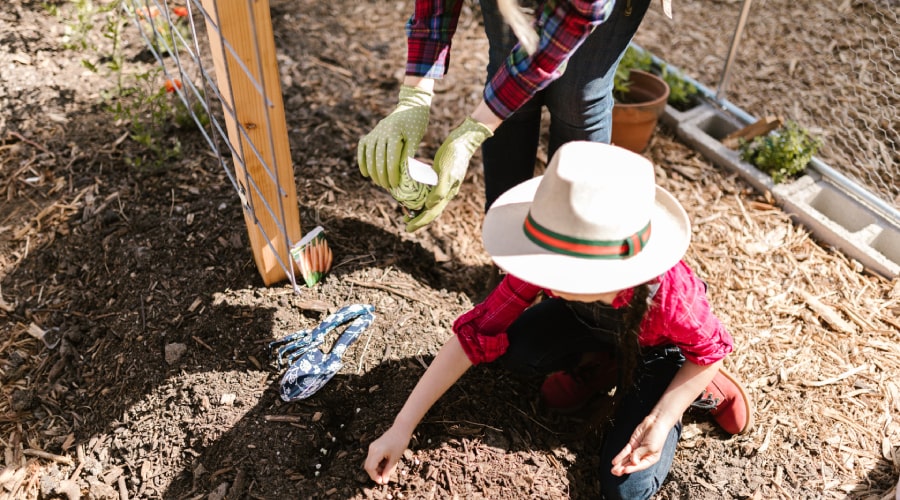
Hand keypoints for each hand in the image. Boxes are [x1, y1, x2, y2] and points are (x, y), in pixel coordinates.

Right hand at [358, 85, 432, 188]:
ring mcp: (374, 132)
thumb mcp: (415, 139)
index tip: (395, 185)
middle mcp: (381, 132)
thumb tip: (405, 175)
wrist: (410, 107)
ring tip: (379, 183)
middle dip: (382, 175)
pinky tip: (365, 174)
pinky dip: (362, 161)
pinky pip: (362, 148)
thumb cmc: (416, 124)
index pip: (391, 158)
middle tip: (387, 187)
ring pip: (369, 156)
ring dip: (373, 171)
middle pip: (378, 159)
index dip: (392, 173)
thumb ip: (409, 155)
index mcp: (394, 133)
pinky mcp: (370, 133)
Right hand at [364, 425, 412, 484]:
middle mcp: (372, 449)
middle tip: (385, 478)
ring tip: (388, 469)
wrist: (401, 428)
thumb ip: (388, 470)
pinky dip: (378, 463)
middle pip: (368, 466)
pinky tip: (387, 463)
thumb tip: (384, 481)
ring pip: (370, 462)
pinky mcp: (375, 446)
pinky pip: (373, 457)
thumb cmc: (400, 443)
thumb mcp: (395, 458)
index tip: (382, 481)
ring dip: (377, 469)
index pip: (370, 468)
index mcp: (376, 452)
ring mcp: (372, 447)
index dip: (375, 477)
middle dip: (375, 474)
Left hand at [405, 117, 491, 231]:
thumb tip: (429, 205)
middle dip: (418, 219)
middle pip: (431, 211)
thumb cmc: (454, 154)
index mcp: (447, 193)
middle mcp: (445, 192)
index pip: (432, 213)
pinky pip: (429, 191)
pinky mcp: (440, 177)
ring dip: (419, 209)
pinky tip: (414, 194)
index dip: (420, 222)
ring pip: (430, 202)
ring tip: (407, 213)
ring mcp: (443, 185)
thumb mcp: (446, 171)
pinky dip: (421, 196)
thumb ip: (440, 189)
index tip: (408, 228)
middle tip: (405, 224)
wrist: (463, 140)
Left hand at [609, 414, 671, 475]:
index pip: (640, 466)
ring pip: (627, 459)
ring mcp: (636, 450)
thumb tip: (632, 461)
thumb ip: (640, 454)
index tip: (625, 471)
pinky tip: (614, 461)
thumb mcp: (651, 447)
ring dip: (620, 464)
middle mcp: (643, 456)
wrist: (656, 422)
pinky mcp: (632, 444)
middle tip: (615, 473)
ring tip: (613, 470)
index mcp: (650, 459)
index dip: (632, 468)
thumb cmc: (657, 436)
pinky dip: (619, 456)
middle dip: (623, 468)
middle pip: (632, 464)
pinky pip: (625, 451)